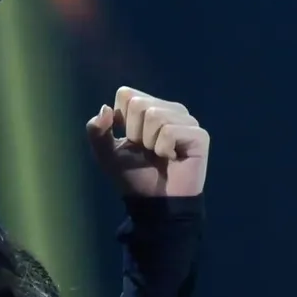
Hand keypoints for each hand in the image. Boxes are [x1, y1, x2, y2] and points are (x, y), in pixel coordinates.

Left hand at [86, 87, 208, 196]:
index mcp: (150, 107)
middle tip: (147, 151)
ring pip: (155, 115)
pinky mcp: (199, 135)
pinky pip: (170, 131)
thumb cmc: (134, 176)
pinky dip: (163, 149)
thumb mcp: (106, 153)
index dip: (121, 120)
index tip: (131, 141)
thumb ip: (96, 130)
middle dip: (135, 133)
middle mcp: (170, 109)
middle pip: (139, 103)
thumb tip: (106, 108)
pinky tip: (172, 159)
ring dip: (150, 143)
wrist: (154, 202)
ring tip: (160, 155)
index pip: (126, 94)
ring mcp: (187, 121)